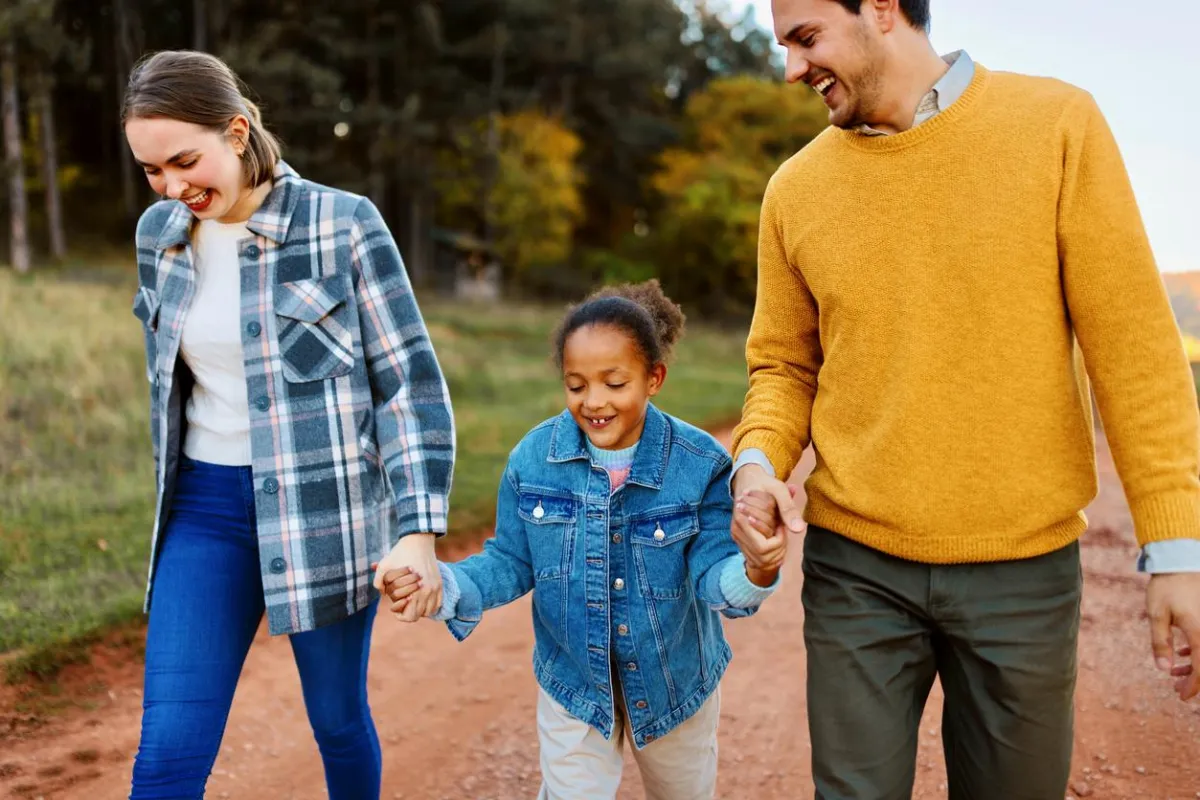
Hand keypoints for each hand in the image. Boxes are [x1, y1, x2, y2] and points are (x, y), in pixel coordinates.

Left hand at [372, 533, 441, 621]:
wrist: (418, 540)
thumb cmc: (400, 553)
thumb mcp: (384, 566)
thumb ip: (378, 582)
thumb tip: (382, 593)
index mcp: (415, 591)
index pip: (410, 617)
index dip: (400, 616)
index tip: (395, 609)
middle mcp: (428, 591)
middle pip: (420, 615)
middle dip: (409, 612)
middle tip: (402, 603)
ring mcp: (436, 587)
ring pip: (430, 611)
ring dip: (421, 610)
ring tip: (412, 602)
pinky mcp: (439, 582)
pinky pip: (438, 602)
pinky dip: (431, 604)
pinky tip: (422, 598)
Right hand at [732, 488, 795, 585]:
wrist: (749, 479)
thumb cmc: (765, 484)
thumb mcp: (779, 490)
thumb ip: (789, 509)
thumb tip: (799, 530)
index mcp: (742, 520)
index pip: (763, 547)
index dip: (778, 539)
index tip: (781, 524)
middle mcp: (736, 530)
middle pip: (762, 555)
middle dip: (776, 544)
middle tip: (780, 527)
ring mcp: (736, 535)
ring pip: (759, 558)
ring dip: (774, 549)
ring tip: (776, 531)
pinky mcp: (739, 538)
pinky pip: (756, 556)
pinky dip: (769, 551)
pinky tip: (772, 536)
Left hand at [1146, 572, 1199, 700]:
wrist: (1180, 561)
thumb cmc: (1166, 587)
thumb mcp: (1157, 615)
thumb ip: (1160, 643)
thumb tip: (1163, 669)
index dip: (1194, 686)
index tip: (1181, 696)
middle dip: (1195, 680)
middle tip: (1176, 689)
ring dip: (1194, 666)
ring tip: (1173, 673)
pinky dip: (1197, 652)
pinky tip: (1181, 654)